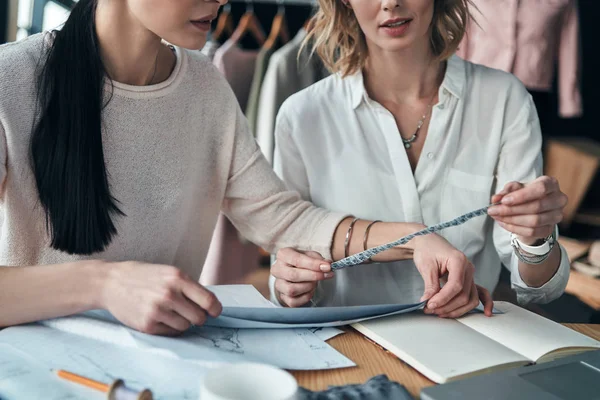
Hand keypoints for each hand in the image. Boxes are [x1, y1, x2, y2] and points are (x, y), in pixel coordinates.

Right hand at [100, 262, 221, 335]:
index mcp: (177, 278)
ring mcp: (157, 310)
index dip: (215, 309)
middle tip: (189, 312)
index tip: (215, 312)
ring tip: (170, 312)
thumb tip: (211, 306)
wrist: (111, 282)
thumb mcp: (169, 273)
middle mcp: (168, 294)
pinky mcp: (147, 325)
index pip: (208, 300)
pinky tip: (158, 316)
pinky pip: (170, 332)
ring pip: (185, 327)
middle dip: (197, 317)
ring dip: (182, 322)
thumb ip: (189, 287)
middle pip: (199, 317)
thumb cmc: (144, 277)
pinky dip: (168, 327)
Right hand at [271, 248, 334, 306]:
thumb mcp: (310, 255)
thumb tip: (327, 265)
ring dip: (309, 287)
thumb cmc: (302, 262)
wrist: (293, 272)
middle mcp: (277, 269)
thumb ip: (318, 259)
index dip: (314, 264)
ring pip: (292, 290)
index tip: (328, 267)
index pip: (297, 260)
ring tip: (315, 282)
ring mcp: (278, 284)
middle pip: (293, 275)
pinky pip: (293, 301)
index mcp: (283, 255)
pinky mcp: (282, 296)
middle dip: (313, 276)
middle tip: (326, 275)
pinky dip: (306, 296)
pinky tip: (310, 290)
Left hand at [412, 234, 482, 316]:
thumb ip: (430, 286)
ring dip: (456, 310)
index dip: (443, 299)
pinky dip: (484, 303)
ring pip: (470, 299)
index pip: (456, 286)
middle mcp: (468, 268)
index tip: (429, 305)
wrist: (428, 241)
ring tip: (439, 313)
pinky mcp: (468, 280)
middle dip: (447, 306)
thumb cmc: (427, 249)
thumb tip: (429, 302)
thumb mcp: (426, 266)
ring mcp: (470, 275)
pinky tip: (486, 313)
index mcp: (459, 261)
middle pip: (464, 295)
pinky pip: (480, 293)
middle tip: (429, 310)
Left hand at [487, 176, 566, 244]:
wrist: (531, 211)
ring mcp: (556, 215)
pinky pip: (532, 231)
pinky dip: (514, 228)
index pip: (540, 189)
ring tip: (496, 216)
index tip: (504, 201)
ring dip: (511, 220)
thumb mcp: (514, 189)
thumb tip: (495, 199)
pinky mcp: (549, 229)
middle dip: (511, 210)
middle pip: (536, 206)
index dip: (522, 196)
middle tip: (493, 210)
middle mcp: (558, 199)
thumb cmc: (523, 195)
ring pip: (534, 221)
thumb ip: (505, 192)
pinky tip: (503, 223)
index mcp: (550, 184)